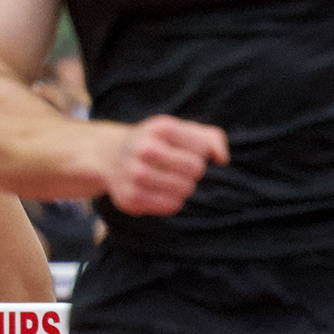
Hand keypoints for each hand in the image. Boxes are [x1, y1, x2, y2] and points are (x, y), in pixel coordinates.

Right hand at [102, 116, 229, 218]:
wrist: (111, 156)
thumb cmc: (157, 143)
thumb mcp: (181, 130)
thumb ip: (211, 137)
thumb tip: (222, 159)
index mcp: (160, 127)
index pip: (203, 148)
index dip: (201, 153)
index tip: (188, 152)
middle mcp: (144, 148)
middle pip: (195, 170)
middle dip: (194, 171)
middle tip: (181, 169)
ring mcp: (135, 174)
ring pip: (184, 190)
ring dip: (184, 187)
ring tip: (172, 180)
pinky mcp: (130, 199)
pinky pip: (170, 206)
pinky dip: (172, 201)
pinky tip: (161, 191)